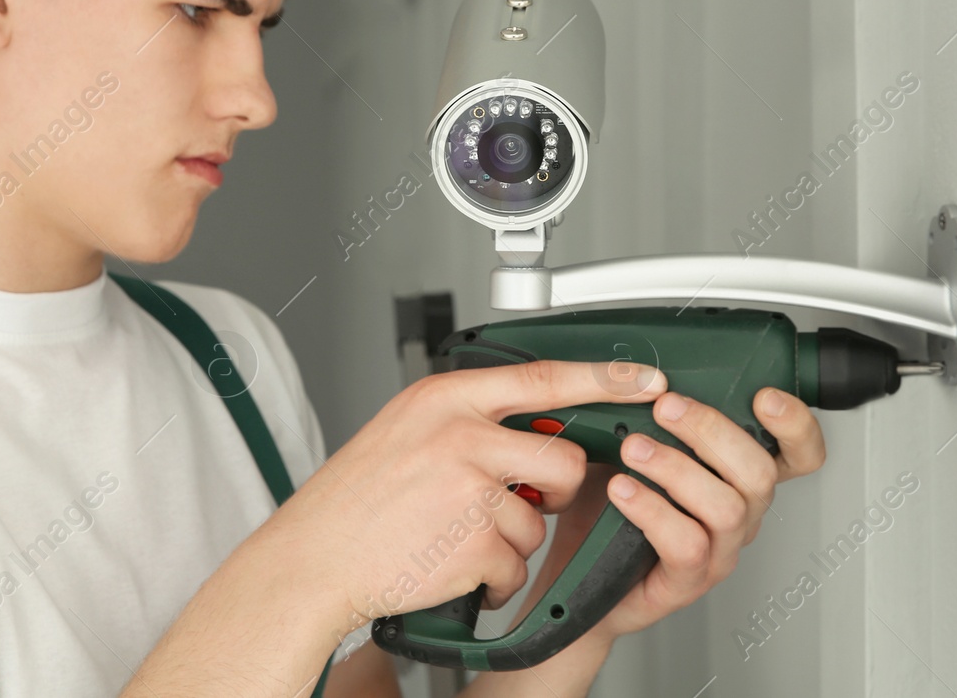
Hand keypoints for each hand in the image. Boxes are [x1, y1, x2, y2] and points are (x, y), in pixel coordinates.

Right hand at [251, 358, 669, 646]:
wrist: (312, 559)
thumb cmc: (354, 500)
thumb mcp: (406, 429)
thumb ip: (467, 420)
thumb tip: (533, 426)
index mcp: (444, 399)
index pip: (543, 377)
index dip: (603, 378)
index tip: (644, 380)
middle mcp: (459, 435)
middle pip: (559, 458)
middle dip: (553, 489)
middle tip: (521, 498)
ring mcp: (467, 489)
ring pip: (536, 520)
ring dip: (509, 541)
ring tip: (456, 539)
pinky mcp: (472, 543)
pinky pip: (515, 566)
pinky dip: (491, 578)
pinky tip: (453, 568)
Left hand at [538, 387, 825, 643]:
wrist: (575, 565)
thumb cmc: (608, 500)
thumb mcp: (635, 440)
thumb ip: (654, 411)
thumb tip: (649, 369)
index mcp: (738, 476)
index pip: (799, 453)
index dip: (796, 426)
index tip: (763, 395)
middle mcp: (739, 513)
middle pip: (759, 472)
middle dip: (711, 430)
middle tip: (666, 407)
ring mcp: (718, 550)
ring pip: (726, 507)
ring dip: (677, 468)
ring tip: (633, 448)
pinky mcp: (686, 580)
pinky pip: (687, 544)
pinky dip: (653, 510)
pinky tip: (623, 489)